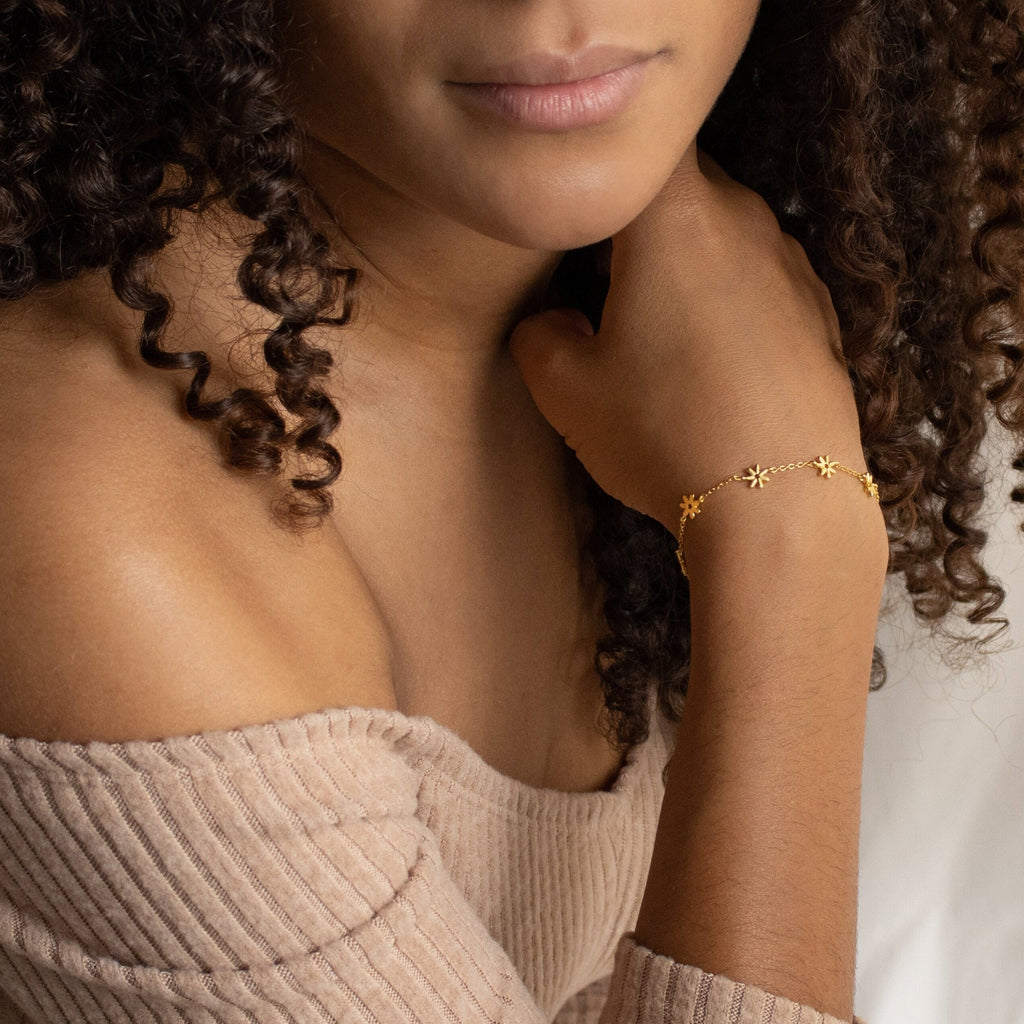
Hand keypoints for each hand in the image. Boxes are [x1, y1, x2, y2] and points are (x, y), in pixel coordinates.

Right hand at [510, 141, 865, 533]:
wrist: (780, 504)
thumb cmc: (666, 433)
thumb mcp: (565, 391)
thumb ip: (537, 335)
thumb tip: (550, 321)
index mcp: (672, 219)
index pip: (635, 149)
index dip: (601, 173)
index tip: (579, 220)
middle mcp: (741, 220)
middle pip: (681, 187)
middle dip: (640, 221)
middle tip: (603, 280)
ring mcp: (789, 265)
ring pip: (723, 233)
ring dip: (687, 262)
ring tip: (659, 331)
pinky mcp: (818, 312)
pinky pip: (760, 280)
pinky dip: (730, 301)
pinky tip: (713, 362)